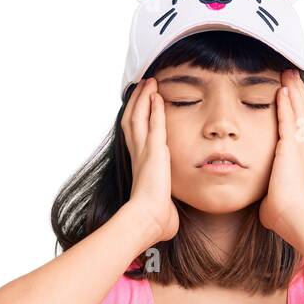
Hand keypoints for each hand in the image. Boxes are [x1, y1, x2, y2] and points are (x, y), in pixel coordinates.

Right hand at [121, 77, 178, 242]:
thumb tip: (171, 218)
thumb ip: (166, 206)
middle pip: (132, 121)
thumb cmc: (155, 220)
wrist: (148, 220)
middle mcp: (138, 155)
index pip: (135, 137)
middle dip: (137, 102)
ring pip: (139, 117)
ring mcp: (144, 152)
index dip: (136, 120)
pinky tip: (157, 95)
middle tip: (142, 86)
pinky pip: (155, 124)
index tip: (140, 108)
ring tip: (149, 83)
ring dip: (144, 99)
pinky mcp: (154, 151)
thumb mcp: (163, 209)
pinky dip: (155, 108)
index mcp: (140, 167)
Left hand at [260, 68, 303, 236]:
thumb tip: (264, 202)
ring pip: (300, 111)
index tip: (294, 98)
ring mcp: (301, 147)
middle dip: (299, 94)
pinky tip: (281, 89)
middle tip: (293, 77)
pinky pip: (289, 118)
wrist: (293, 216)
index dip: (300, 112)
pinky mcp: (291, 146)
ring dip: (293, 92)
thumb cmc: (284, 214)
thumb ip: (272, 192)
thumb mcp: (278, 198)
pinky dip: (286, 103)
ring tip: (288, 75)